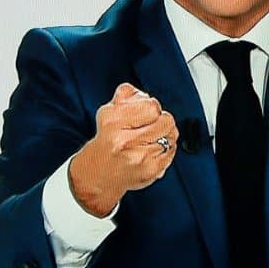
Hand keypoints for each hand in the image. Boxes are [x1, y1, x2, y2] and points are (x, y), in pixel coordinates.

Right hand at [68, 83, 178, 216]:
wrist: (97, 176)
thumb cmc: (106, 141)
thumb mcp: (108, 112)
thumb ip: (126, 95)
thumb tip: (142, 93)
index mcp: (113, 122)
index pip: (152, 106)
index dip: (153, 107)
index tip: (147, 111)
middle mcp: (125, 141)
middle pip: (166, 121)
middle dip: (161, 120)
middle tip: (151, 125)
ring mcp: (139, 158)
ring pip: (171, 136)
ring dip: (165, 134)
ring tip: (152, 137)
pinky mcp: (150, 171)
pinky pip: (171, 151)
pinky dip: (166, 148)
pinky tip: (153, 149)